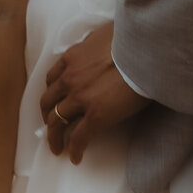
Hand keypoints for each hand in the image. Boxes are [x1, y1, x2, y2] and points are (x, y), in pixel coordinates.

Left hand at [40, 22, 146, 162]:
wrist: (145, 52)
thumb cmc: (131, 40)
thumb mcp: (103, 34)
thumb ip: (93, 43)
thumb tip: (96, 45)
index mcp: (72, 58)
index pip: (52, 79)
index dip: (51, 93)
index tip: (53, 102)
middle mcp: (70, 78)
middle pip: (49, 102)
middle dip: (47, 116)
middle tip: (50, 126)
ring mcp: (80, 98)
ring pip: (57, 121)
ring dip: (54, 136)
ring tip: (57, 147)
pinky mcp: (95, 116)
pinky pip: (79, 137)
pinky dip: (74, 149)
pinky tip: (75, 158)